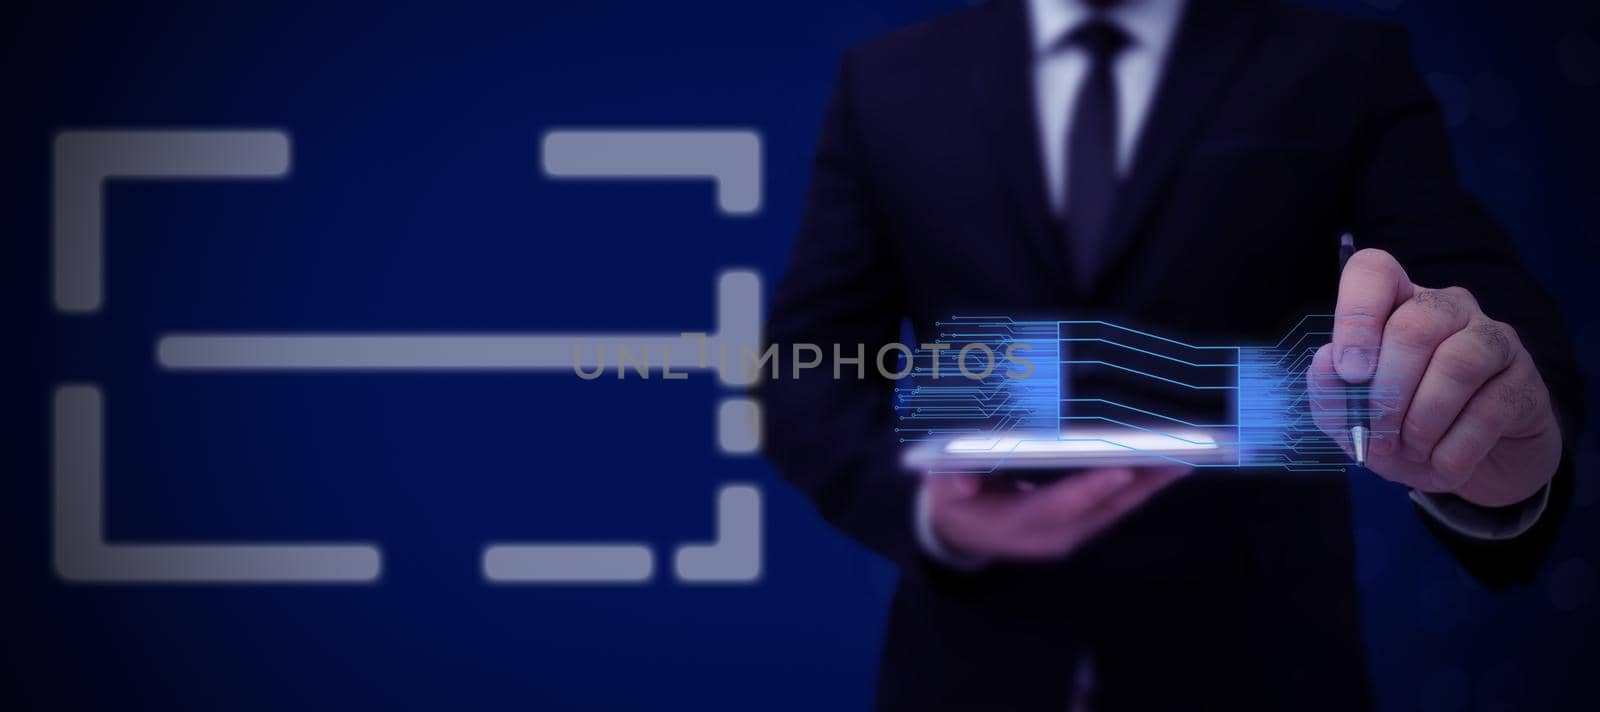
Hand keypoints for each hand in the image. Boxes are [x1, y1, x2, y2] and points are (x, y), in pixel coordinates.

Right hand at [927, 466, 1189, 560]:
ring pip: (1115, 511)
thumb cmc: (954, 504)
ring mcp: (1069, 534)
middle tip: (1174, 457)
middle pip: (1101, 510)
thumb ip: (952, 482)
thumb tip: (964, 478)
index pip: (1057, 506)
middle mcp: (1051, 535)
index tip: (1121, 469)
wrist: (962, 535)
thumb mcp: (943, 490)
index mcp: (1016, 525)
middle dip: (1138, 485)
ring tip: (1181, 458)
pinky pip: (1114, 509)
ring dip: (1148, 486)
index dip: (1089, 489)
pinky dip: (1139, 488)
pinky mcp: (1079, 527)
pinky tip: (1161, 466)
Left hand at [1309, 248, 1561, 505]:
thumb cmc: (1398, 429)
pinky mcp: (1525, 379)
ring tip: (1411, 450)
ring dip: (1423, 420)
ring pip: (1457, 363)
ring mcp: (1492, 338)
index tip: (1347, 370)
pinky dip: (1456, 447)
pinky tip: (1443, 464)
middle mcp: (1447, 308)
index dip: (1356, 314)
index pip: (1374, 271)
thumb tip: (1323, 364)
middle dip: (1387, 392)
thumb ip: (1330, 394)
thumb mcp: (1353, 420)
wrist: (1464, 467)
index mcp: (1395, 303)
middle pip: (1415, 325)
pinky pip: (1491, 408)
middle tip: (1378, 436)